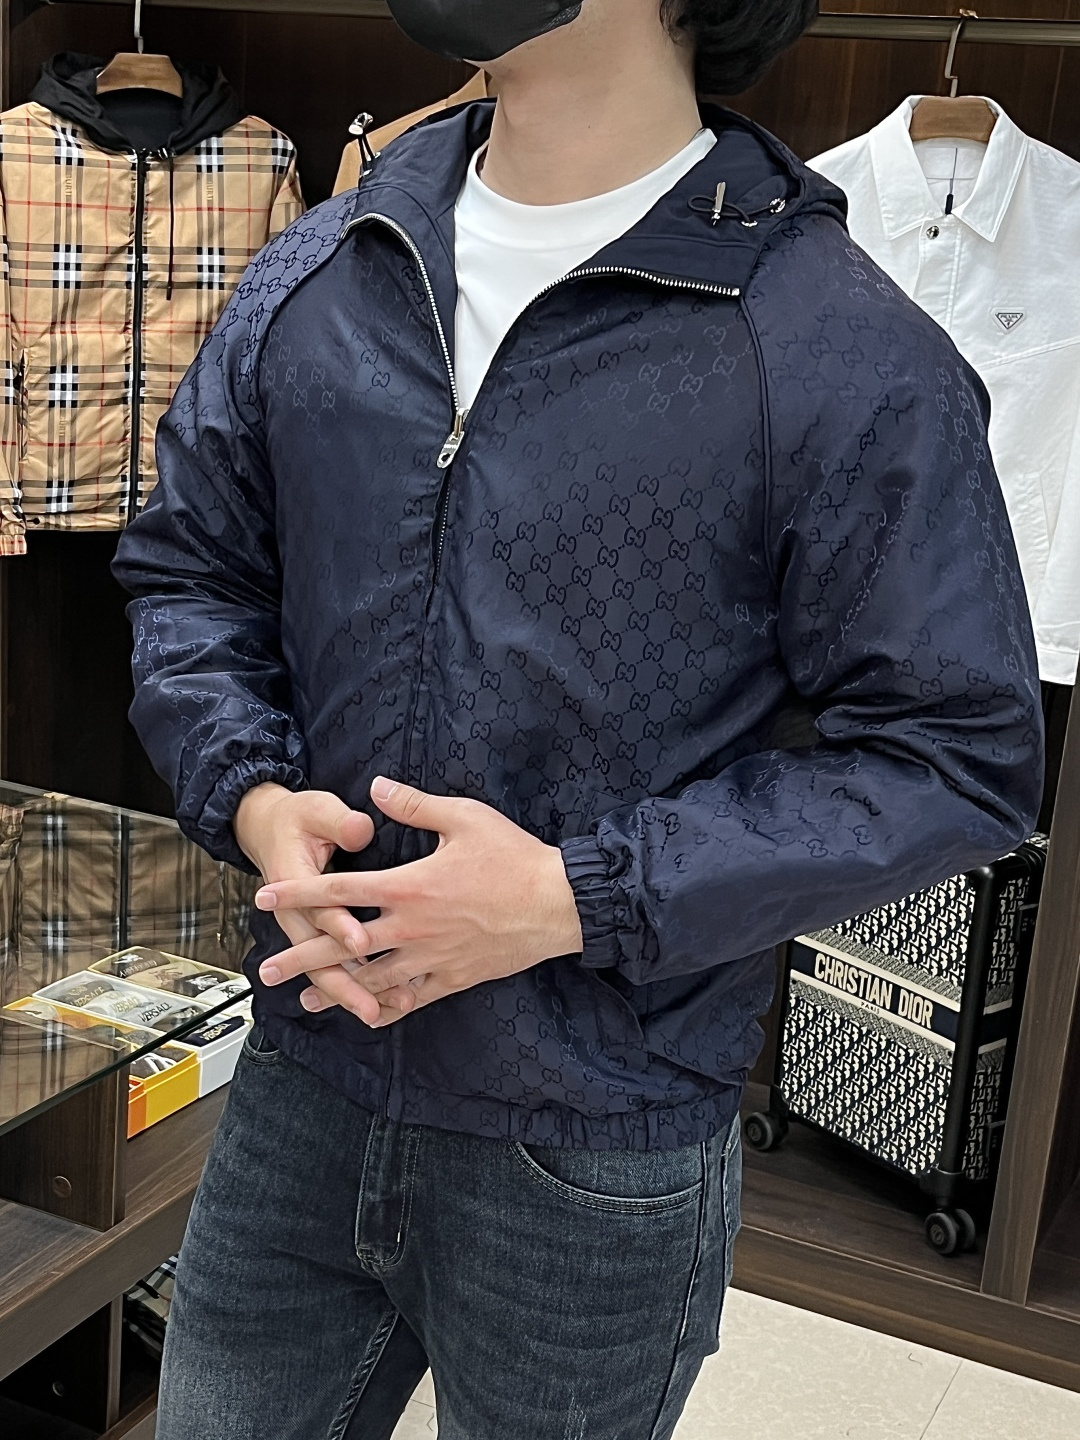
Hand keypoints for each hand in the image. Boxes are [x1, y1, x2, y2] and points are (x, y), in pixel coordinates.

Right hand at [233, 783, 413, 1016]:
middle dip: (346, 984)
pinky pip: (335, 967)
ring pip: (327, 970)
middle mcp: (298, 913)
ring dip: (352, 993)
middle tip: (372, 1006)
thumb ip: (340, 822)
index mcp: (293, 881)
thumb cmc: (298, 820)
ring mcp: (307, 928)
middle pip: (319, 957)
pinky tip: (378, 1003)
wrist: (270, 829)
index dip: (340, 927)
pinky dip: (355, 986)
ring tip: (382, 1012)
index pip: (319, 911)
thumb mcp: (315, 809)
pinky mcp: (319, 934)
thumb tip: (360, 831)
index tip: (362, 942)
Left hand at [254, 777, 583, 1025]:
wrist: (558, 904)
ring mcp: (432, 957)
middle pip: (344, 945)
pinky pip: (412, 997)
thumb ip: (414, 804)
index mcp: (409, 886)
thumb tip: (375, 787)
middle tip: (264, 971)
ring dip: (335, 989)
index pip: (340, 890)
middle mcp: (412, 927)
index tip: (263, 897)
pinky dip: (386, 1005)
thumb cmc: (513, 856)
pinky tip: (366, 1012)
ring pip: (372, 979)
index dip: (298, 892)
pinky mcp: (454, 977)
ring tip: (303, 1001)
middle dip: (300, 956)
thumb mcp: (464, 817)